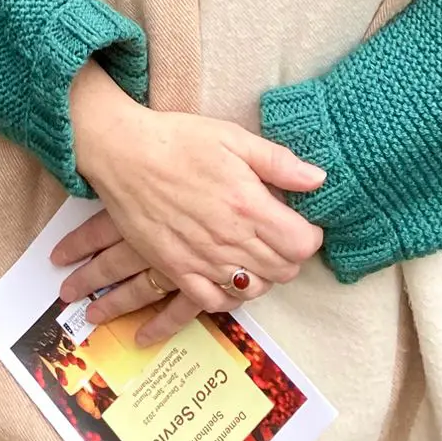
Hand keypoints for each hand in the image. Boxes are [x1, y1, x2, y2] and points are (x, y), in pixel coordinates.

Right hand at [64, 62, 326, 341]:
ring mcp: (203, 259)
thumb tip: (318, 179)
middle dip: (290, 254)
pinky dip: (229, 295)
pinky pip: (214, 302)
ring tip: (255, 252)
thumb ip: (278, 162)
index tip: (301, 221)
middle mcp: (231, 240)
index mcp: (250, 205)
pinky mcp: (176, 269)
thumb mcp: (233, 138)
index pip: (303, 244)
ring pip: (254, 288)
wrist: (123, 152)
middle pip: (284, 270)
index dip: (310, 235)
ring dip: (263, 274)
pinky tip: (229, 277)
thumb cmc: (178, 140)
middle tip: (279, 234)